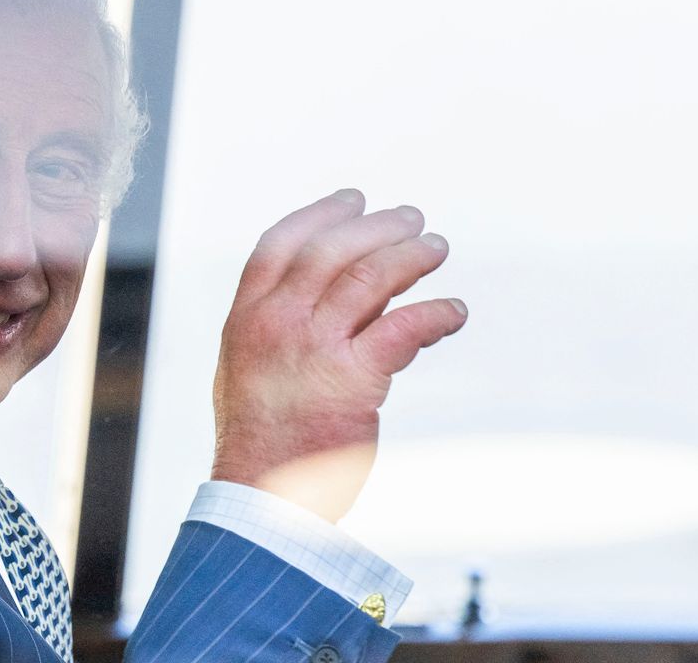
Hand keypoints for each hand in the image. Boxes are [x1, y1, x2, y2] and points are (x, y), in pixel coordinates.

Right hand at [210, 188, 466, 520]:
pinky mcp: (353, 378)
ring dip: (411, 256)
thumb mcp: (243, 370)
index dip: (320, 214)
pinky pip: (404, 328)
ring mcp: (312, 347)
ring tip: (437, 249)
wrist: (260, 496)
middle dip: (376, 226)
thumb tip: (325, 298)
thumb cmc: (259, 439)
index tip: (353, 199)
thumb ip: (272, 329)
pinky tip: (454, 313)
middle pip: (331, 250)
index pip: (280, 245)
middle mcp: (276, 322)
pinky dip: (436, 314)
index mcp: (245, 318)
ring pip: (371, 277)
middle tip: (412, 218)